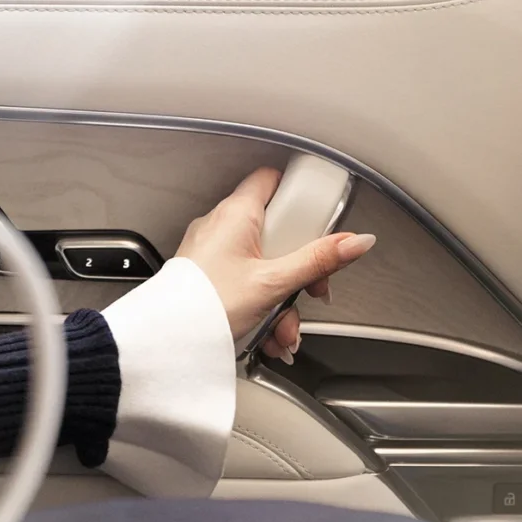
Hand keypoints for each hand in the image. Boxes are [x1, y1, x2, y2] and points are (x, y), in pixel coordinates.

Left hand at [176, 167, 375, 362]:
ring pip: (264, 266)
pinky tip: (268, 335)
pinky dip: (261, 308)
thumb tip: (355, 241)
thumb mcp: (274, 283)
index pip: (272, 180)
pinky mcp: (208, 276)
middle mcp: (221, 226)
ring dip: (282, 301)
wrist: (166, 341)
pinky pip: (245, 283)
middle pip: (277, 233)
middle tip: (309, 291)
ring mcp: (213, 252)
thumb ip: (318, 261)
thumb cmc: (205, 307)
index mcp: (236, 214)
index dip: (299, 195)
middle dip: (299, 271)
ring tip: (283, 329)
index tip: (320, 220)